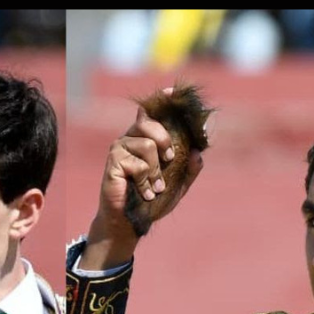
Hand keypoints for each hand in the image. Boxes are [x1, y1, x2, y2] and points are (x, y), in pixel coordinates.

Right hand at [80, 97, 204, 270]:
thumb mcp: (177, 186)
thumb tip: (200, 153)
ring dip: (156, 172)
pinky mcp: (113, 161)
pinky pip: (137, 164)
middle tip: (170, 159)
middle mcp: (131, 138)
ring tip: (155, 188)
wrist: (130, 223)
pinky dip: (145, 182)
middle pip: (149, 120)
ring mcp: (120, 148)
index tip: (173, 91)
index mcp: (146, 138)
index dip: (162, 99)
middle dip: (165, 139)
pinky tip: (144, 193)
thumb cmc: (151, 202)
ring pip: (148, 145)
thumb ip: (189, 170)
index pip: (152, 111)